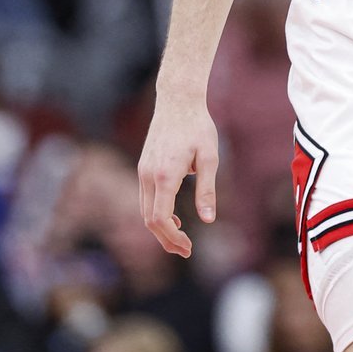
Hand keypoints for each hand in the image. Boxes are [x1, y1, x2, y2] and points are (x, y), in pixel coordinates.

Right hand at [137, 91, 219, 257]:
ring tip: (181, 238)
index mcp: (165, 175)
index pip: (159, 218)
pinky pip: (145, 198)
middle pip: (149, 220)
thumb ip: (207, 191)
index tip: (188, 248)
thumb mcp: (210, 158)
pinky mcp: (143, 166)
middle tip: (186, 251)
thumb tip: (208, 220)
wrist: (177, 100)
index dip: (172, 238)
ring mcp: (142, 170)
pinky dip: (156, 213)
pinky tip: (172, 217)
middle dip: (166, 239)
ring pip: (144, 211)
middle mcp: (148, 175)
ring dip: (160, 228)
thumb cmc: (197, 126)